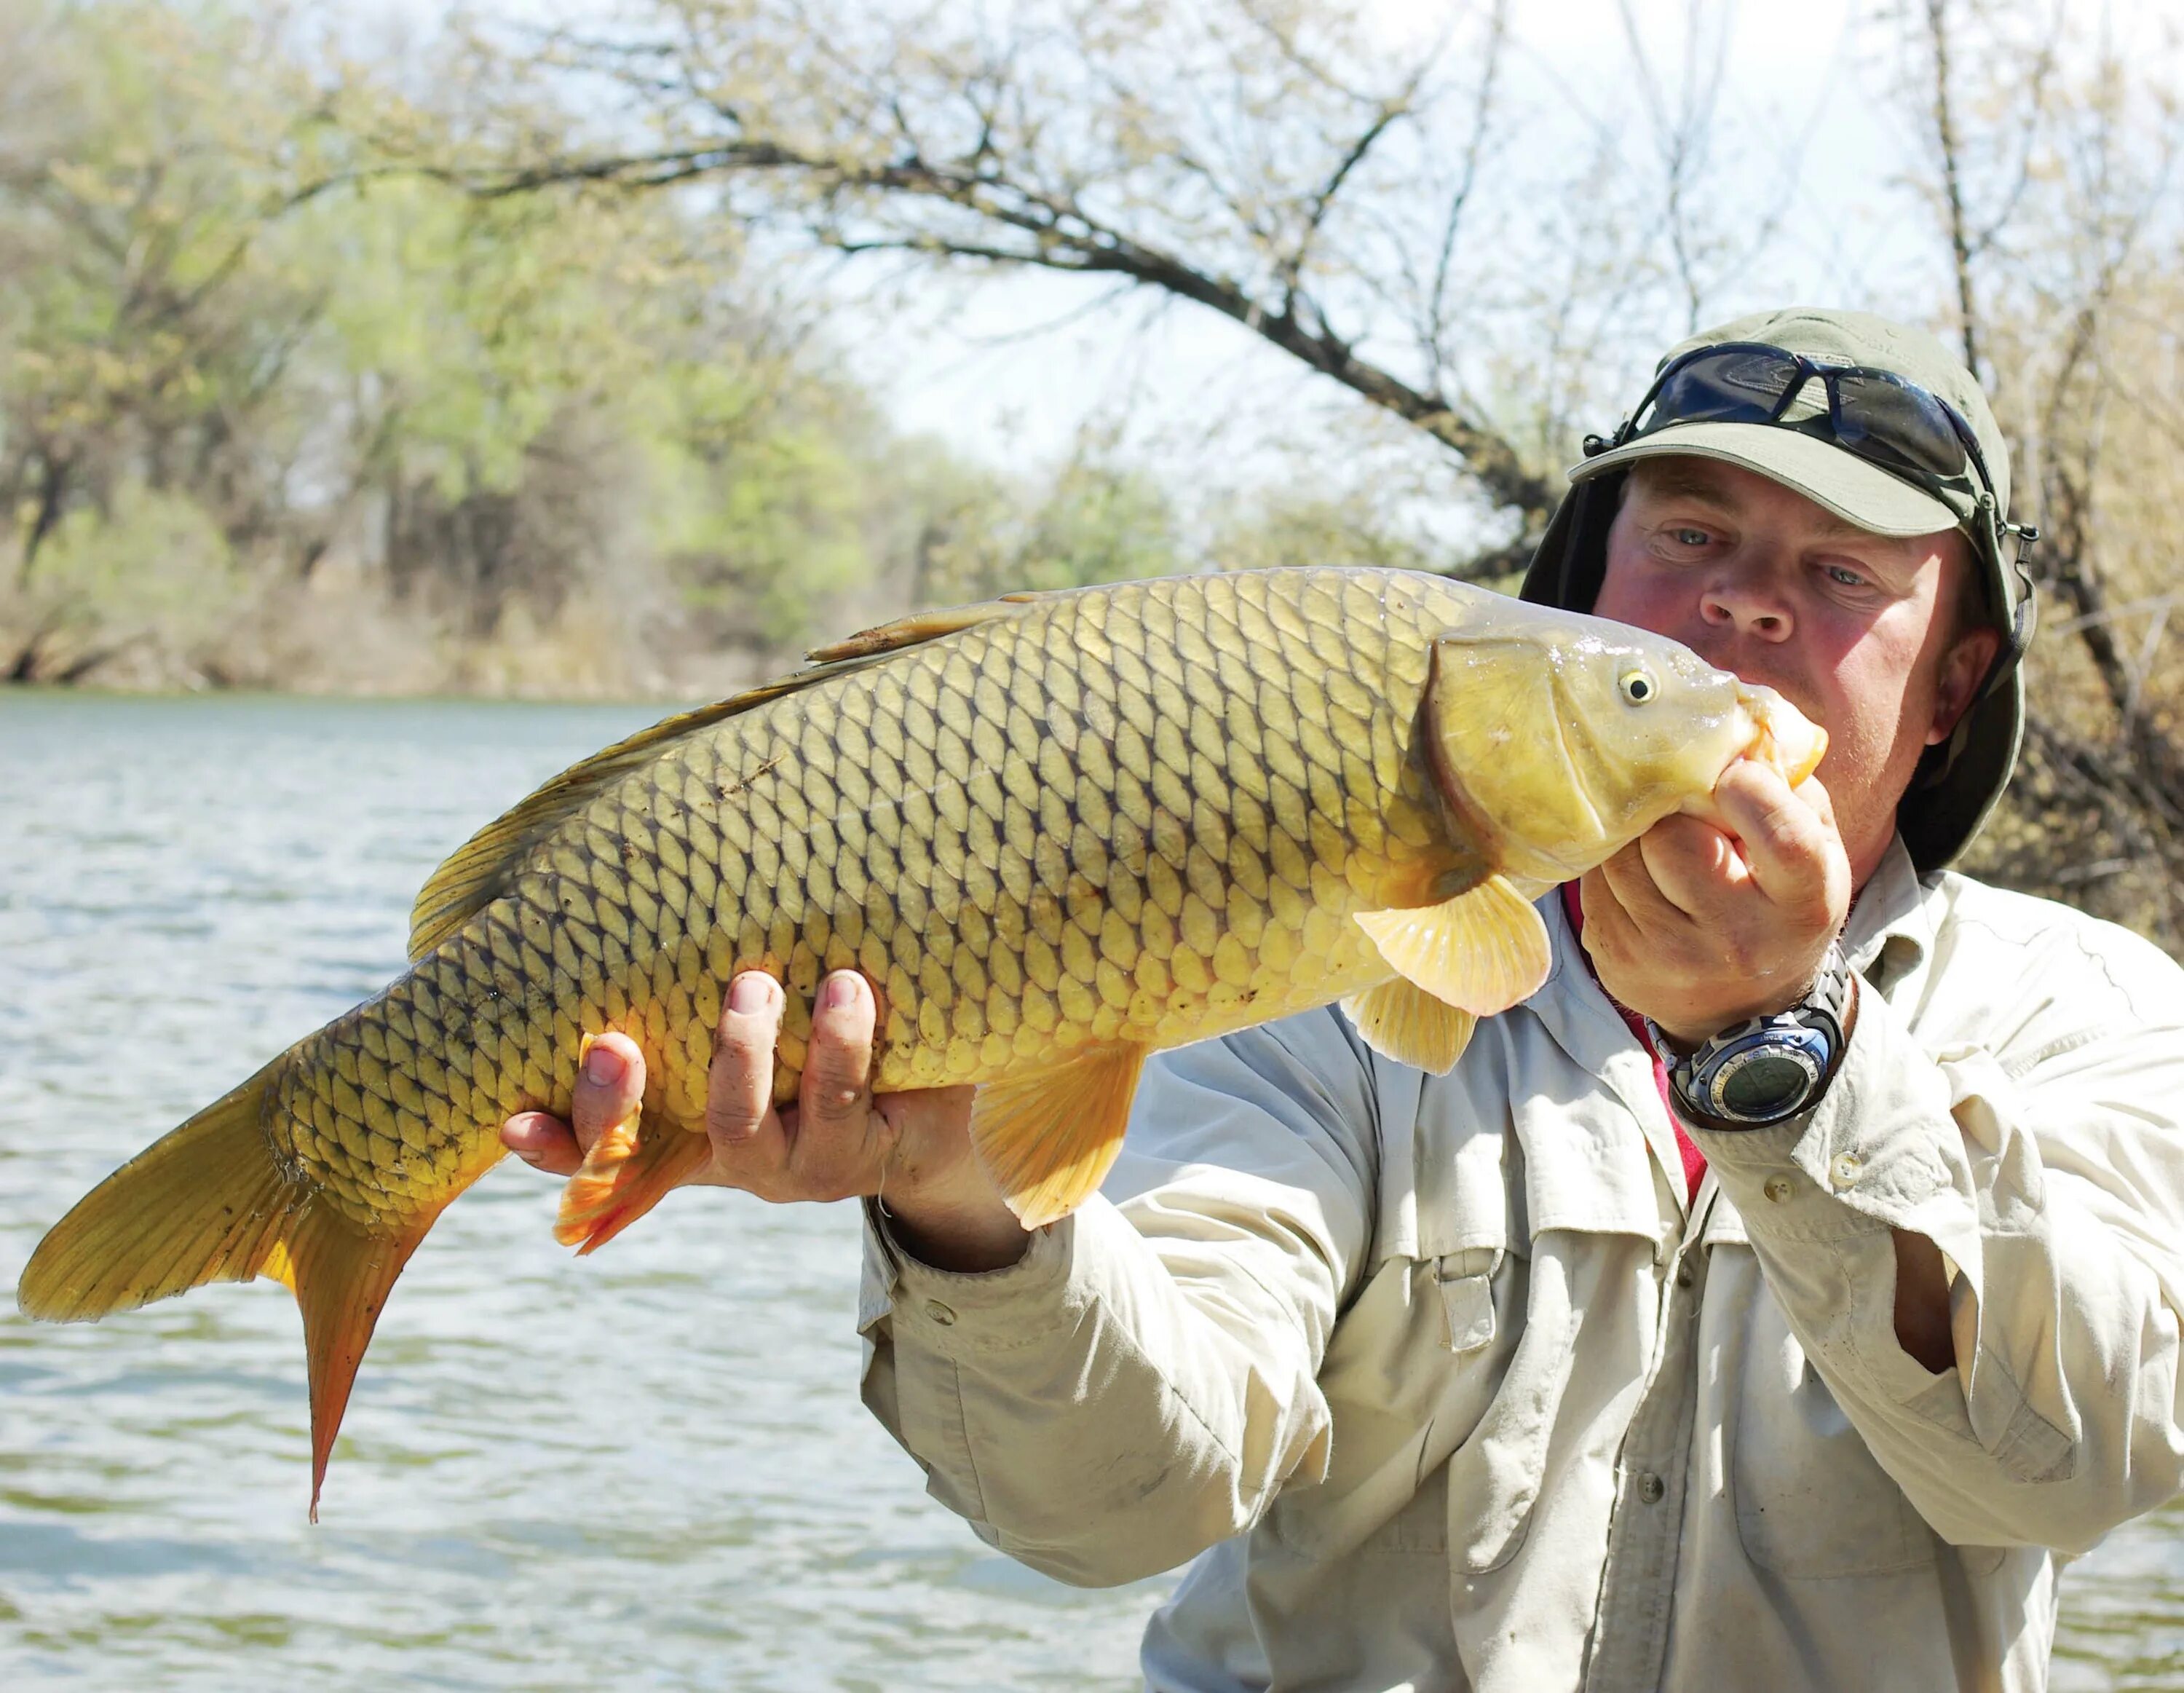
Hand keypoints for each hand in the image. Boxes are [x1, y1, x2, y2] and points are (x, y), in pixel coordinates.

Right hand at [501, 969, 1030, 1270]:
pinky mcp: (863, 1156)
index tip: (506, 1118)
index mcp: (683, 1126)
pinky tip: (848, 990)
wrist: (945, 1090)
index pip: (593, 1150)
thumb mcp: (754, 1010)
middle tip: (616, 1041)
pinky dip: (840, 1043)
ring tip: (759, 982)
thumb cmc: (824, 1030)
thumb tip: (619, 867)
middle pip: (646, 1147)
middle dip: (621, 1099)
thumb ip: (690, 976)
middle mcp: (731, 1157)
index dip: (551, 1142)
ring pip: (744, 1127)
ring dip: (743, 1054)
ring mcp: (796, 1167)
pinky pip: (840, 1104)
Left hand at [1577, 760, 1851, 1046]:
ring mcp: (1670, 957)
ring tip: (1658, 836)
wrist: (1745, 1009)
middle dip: (1673, 811)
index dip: (1750, 791)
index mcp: (1802, 903)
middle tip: (1681, 805)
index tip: (1732, 774)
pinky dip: (1612, 865)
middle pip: (1675, 841)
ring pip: (1623, 857)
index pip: (1781, 837)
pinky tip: (1637, 871)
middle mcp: (1737, 939)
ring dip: (1635, 834)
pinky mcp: (1617, 962)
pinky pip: (1596, 883)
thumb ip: (1790, 791)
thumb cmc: (1780, 905)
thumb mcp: (1815, 852)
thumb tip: (1739, 732)